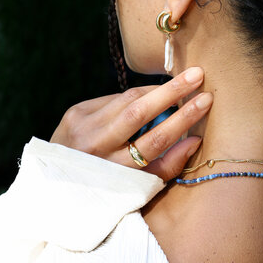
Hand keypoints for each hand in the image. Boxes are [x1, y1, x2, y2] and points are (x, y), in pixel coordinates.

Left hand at [50, 66, 212, 180]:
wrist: (56, 182)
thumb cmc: (108, 186)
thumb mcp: (138, 188)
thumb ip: (168, 166)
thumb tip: (195, 139)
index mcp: (114, 172)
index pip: (155, 141)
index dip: (183, 118)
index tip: (206, 100)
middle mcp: (95, 148)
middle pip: (139, 112)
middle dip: (172, 91)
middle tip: (197, 74)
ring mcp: (82, 127)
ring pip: (126, 99)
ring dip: (155, 89)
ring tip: (179, 82)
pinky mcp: (75, 113)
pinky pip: (112, 99)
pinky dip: (132, 98)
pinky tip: (145, 99)